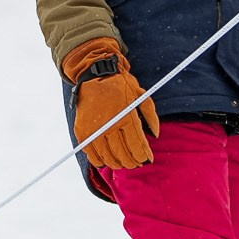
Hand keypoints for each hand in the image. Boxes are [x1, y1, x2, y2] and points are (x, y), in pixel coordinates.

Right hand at [62, 38, 158, 169]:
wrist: (94, 74)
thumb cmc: (120, 84)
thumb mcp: (140, 94)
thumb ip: (150, 115)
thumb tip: (155, 135)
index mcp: (127, 116)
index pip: (137, 145)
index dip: (143, 156)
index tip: (147, 160)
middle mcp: (110, 125)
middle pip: (123, 154)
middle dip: (132, 162)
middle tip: (136, 164)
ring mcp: (95, 129)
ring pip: (108, 156)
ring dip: (117, 163)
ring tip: (122, 164)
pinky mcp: (82, 130)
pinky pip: (90, 152)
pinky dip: (98, 161)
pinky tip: (104, 163)